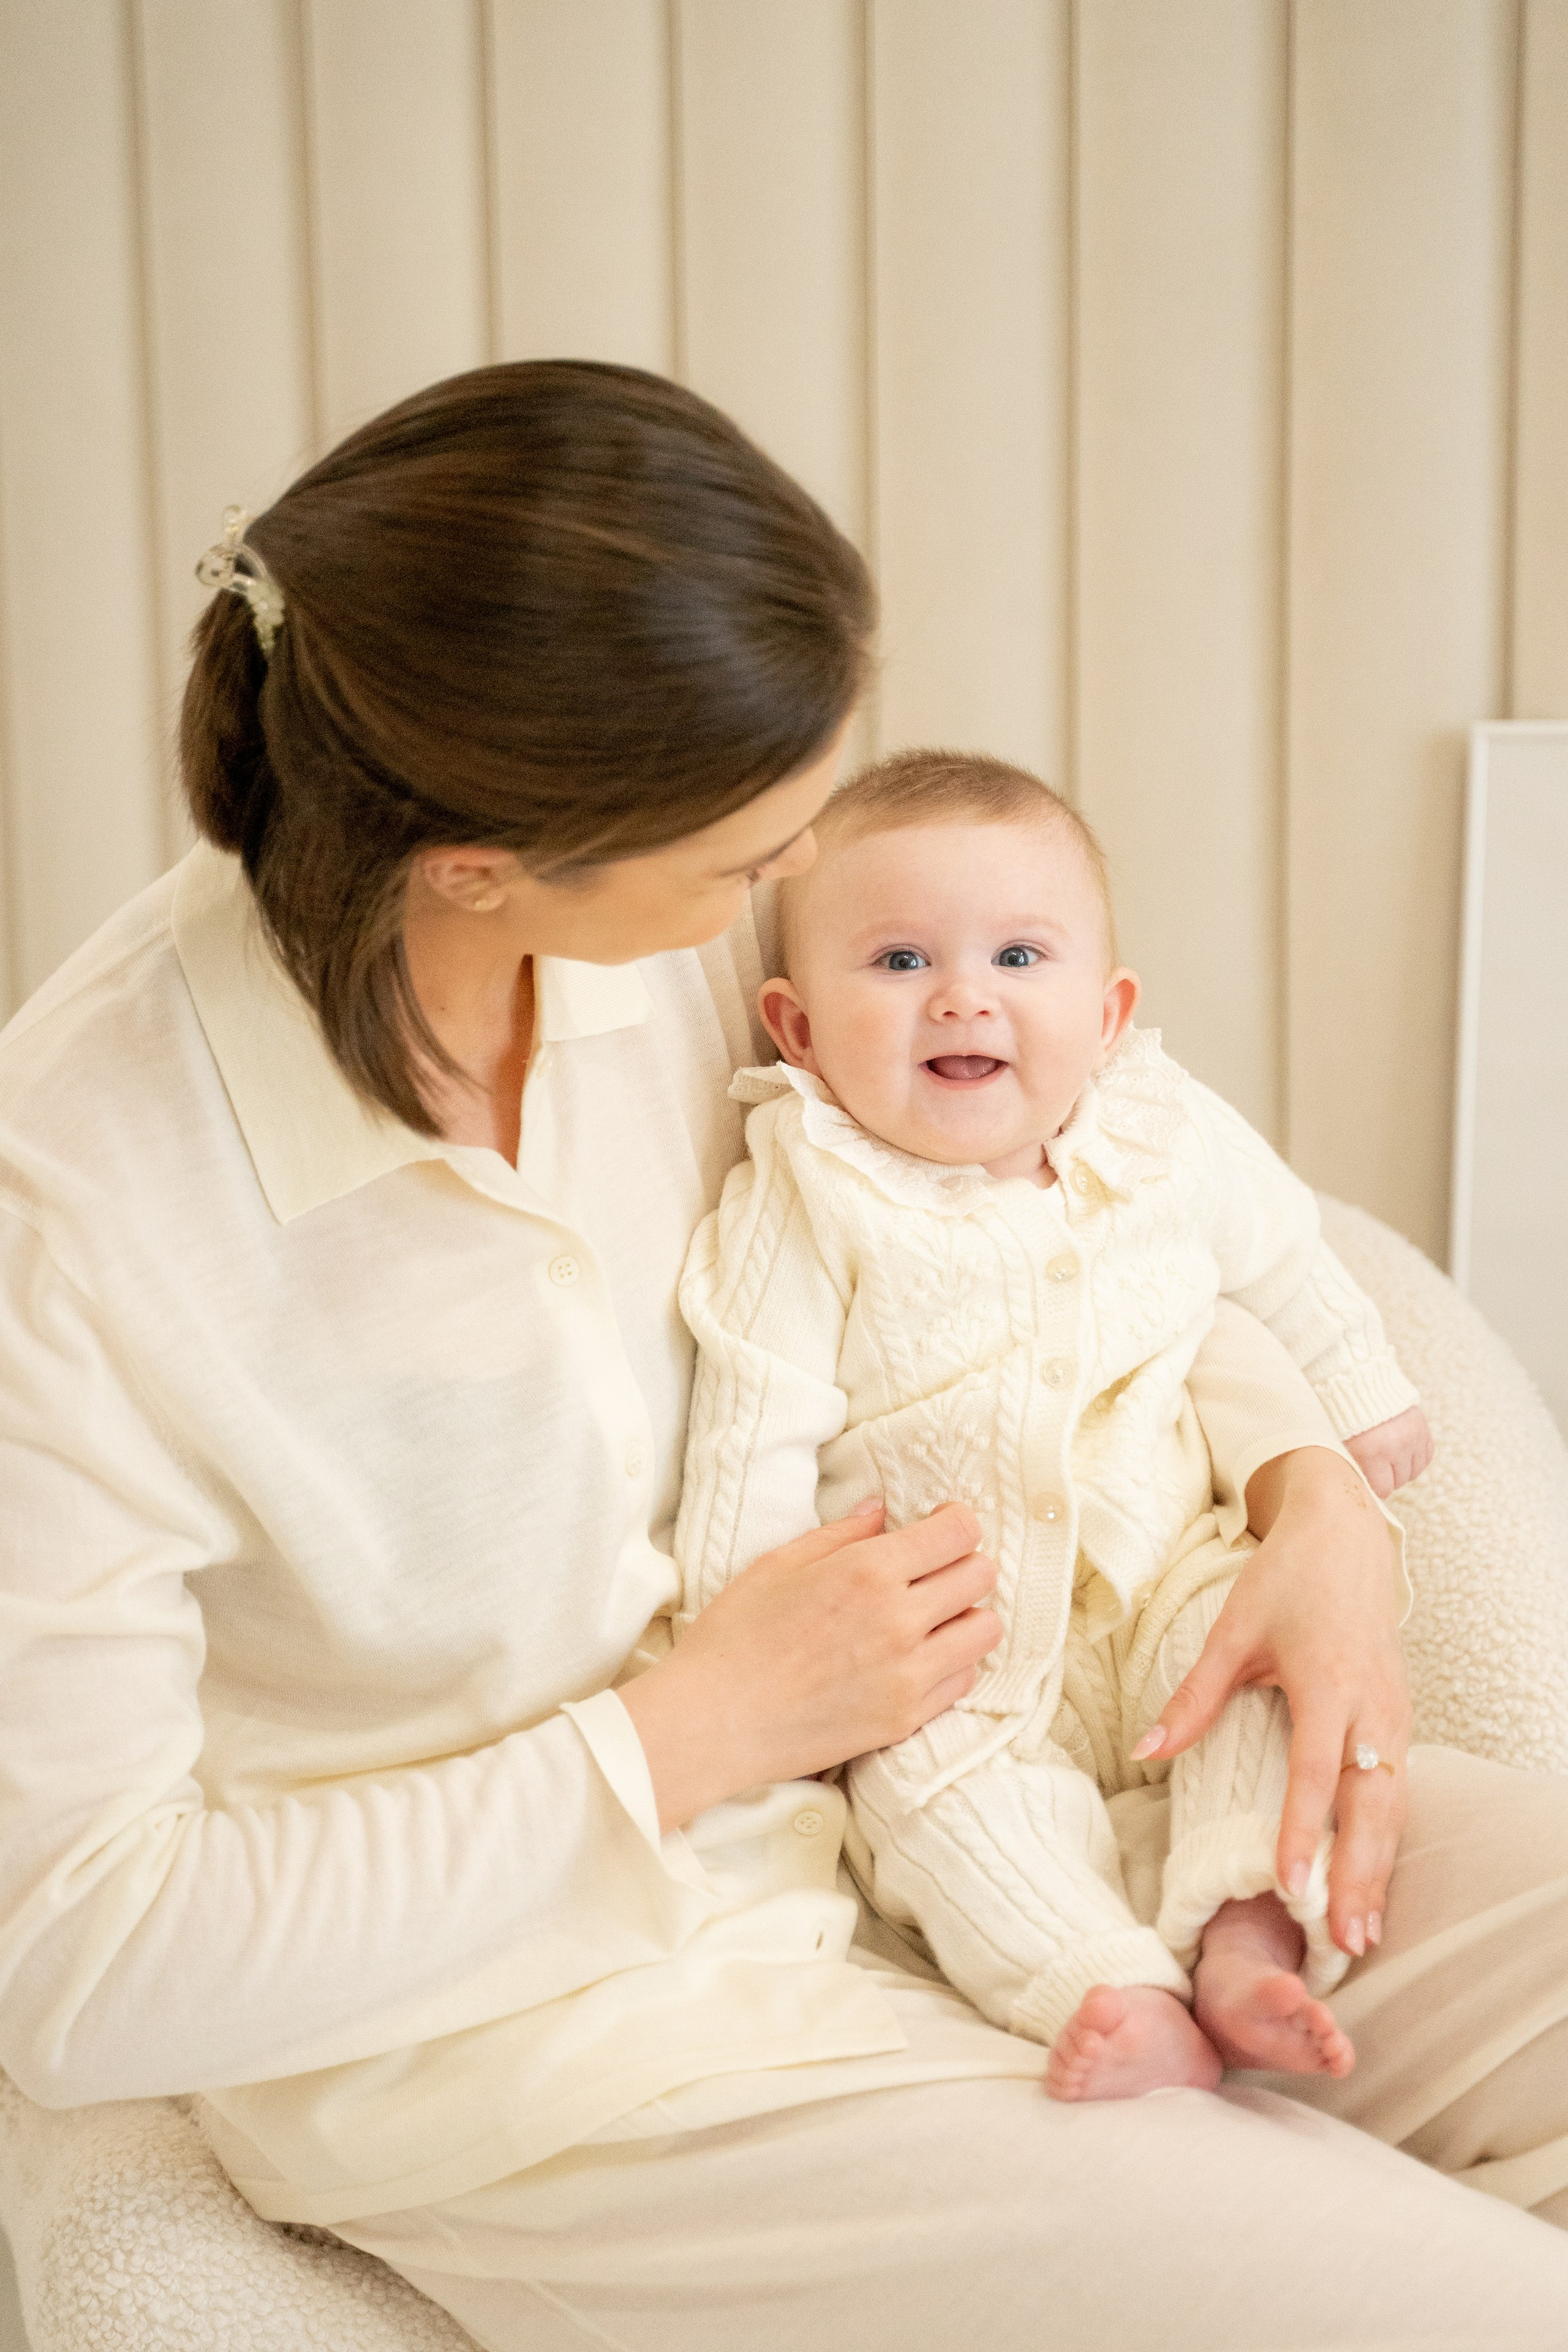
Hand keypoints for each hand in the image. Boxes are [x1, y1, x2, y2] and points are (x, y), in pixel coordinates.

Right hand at [618, 1502, 999, 1829]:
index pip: (958, 1532)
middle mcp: (900, 1620)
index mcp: (868, 1571)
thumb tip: (880, 1511)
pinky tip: (919, 1657)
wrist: (713, 1723)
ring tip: (933, 1616)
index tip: (941, 1524)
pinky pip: (964, 1680)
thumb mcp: (777, 1565)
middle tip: (934, 1569)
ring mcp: (907, 1675)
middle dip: (964, 1563)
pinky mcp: (905, 1718)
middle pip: (981, 1575)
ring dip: (966, 1615)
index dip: (957, 1521)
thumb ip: (839, 1534)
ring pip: (984, 1630)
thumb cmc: (734, 1637)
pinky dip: (952, 1662)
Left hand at [1132, 1448, 1409, 1958]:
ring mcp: (1394, 1716)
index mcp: (1329, 1684)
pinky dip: (1389, 1839)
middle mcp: (1372, 1709)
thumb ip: (1193, 1698)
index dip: (1305, 1833)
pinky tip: (1374, 1881)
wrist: (1346, 1534)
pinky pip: (1399, 1790)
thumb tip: (1146, 1752)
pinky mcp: (1400, 1719)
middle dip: (1359, 1878)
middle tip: (1344, 1941)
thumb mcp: (1233, 1632)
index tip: (1291, 1887)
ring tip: (1362, 1933)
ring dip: (1380, 1871)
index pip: (1317, 1774)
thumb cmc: (1286, 1579)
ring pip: (1394, 1807)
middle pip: (1371, 1808)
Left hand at [1344, 1405, 1432, 1497]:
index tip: (1372, 1487)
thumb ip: (1357, 1468)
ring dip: (1403, 1470)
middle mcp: (1396, 1446)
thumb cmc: (1348, 1416)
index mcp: (1372, 1452)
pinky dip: (1416, 1459)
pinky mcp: (1423, 1429)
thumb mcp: (1344, 1444)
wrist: (1363, 1385)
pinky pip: (1426, 1457)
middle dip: (1388, 1479)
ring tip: (1390, 1460)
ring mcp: (1412, 1438)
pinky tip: (1404, 1453)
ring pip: (1414, 1471)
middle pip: (1399, 1481)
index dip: (1377, 1490)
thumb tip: (1368, 1490)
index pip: (1383, 1488)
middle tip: (1379, 1470)